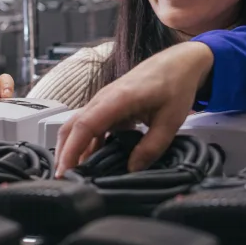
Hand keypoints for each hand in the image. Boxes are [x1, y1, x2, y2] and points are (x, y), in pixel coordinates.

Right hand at [55, 42, 213, 175]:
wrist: (181, 63)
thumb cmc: (176, 84)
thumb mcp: (171, 120)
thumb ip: (152, 147)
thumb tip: (133, 169)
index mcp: (117, 99)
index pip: (83, 126)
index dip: (71, 151)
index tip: (65, 173)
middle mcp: (105, 98)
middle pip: (73, 127)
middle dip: (65, 154)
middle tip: (66, 181)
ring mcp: (106, 100)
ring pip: (80, 126)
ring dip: (75, 149)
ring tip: (77, 176)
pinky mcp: (111, 105)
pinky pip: (92, 125)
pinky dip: (88, 142)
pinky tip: (94, 160)